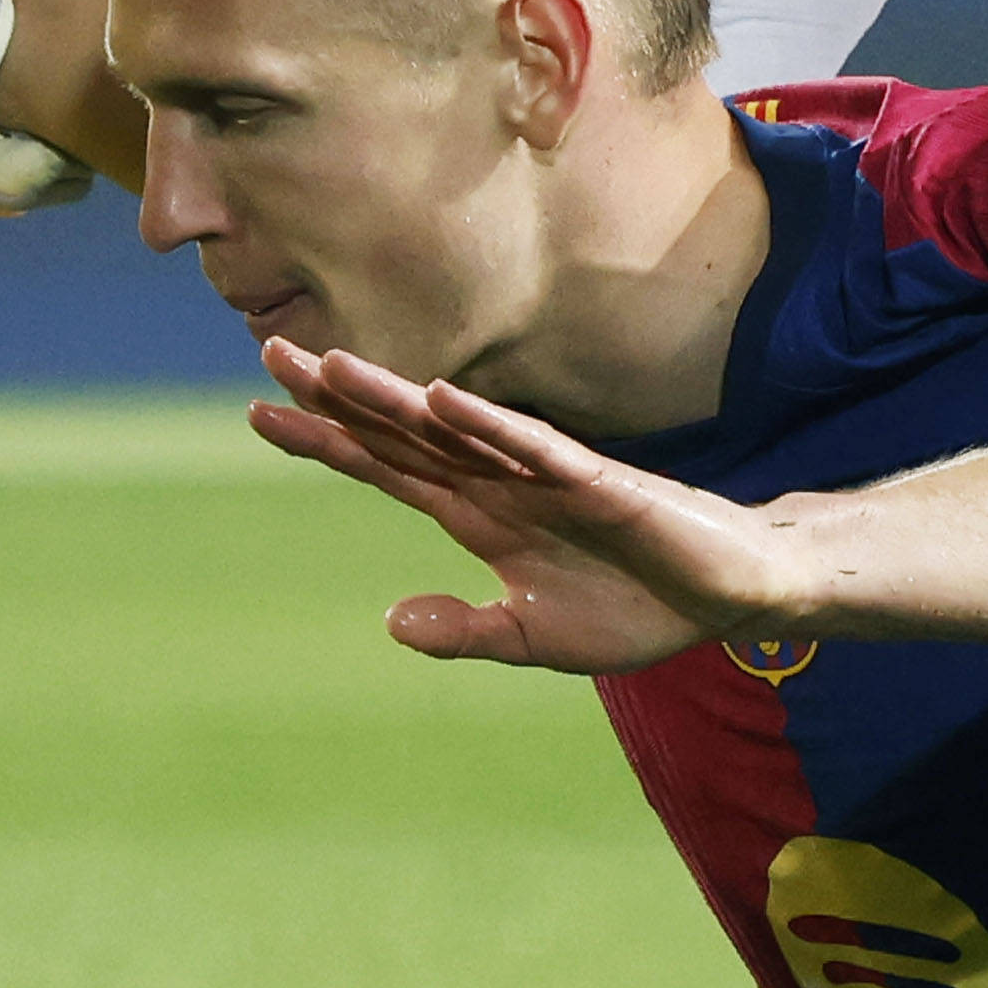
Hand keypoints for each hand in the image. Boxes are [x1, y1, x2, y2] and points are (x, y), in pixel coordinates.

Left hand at [242, 338, 817, 676]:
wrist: (727, 597)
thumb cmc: (635, 609)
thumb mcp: (534, 638)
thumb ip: (466, 630)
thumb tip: (392, 621)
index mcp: (480, 515)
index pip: (387, 467)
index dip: (327, 441)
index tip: (260, 413)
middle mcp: (501, 482)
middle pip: (403, 431)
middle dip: (337, 396)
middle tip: (269, 349)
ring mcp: (545, 477)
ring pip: (454, 427)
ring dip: (394, 397)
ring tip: (331, 364)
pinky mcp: (598, 482)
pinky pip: (532, 448)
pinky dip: (486, 424)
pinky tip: (440, 399)